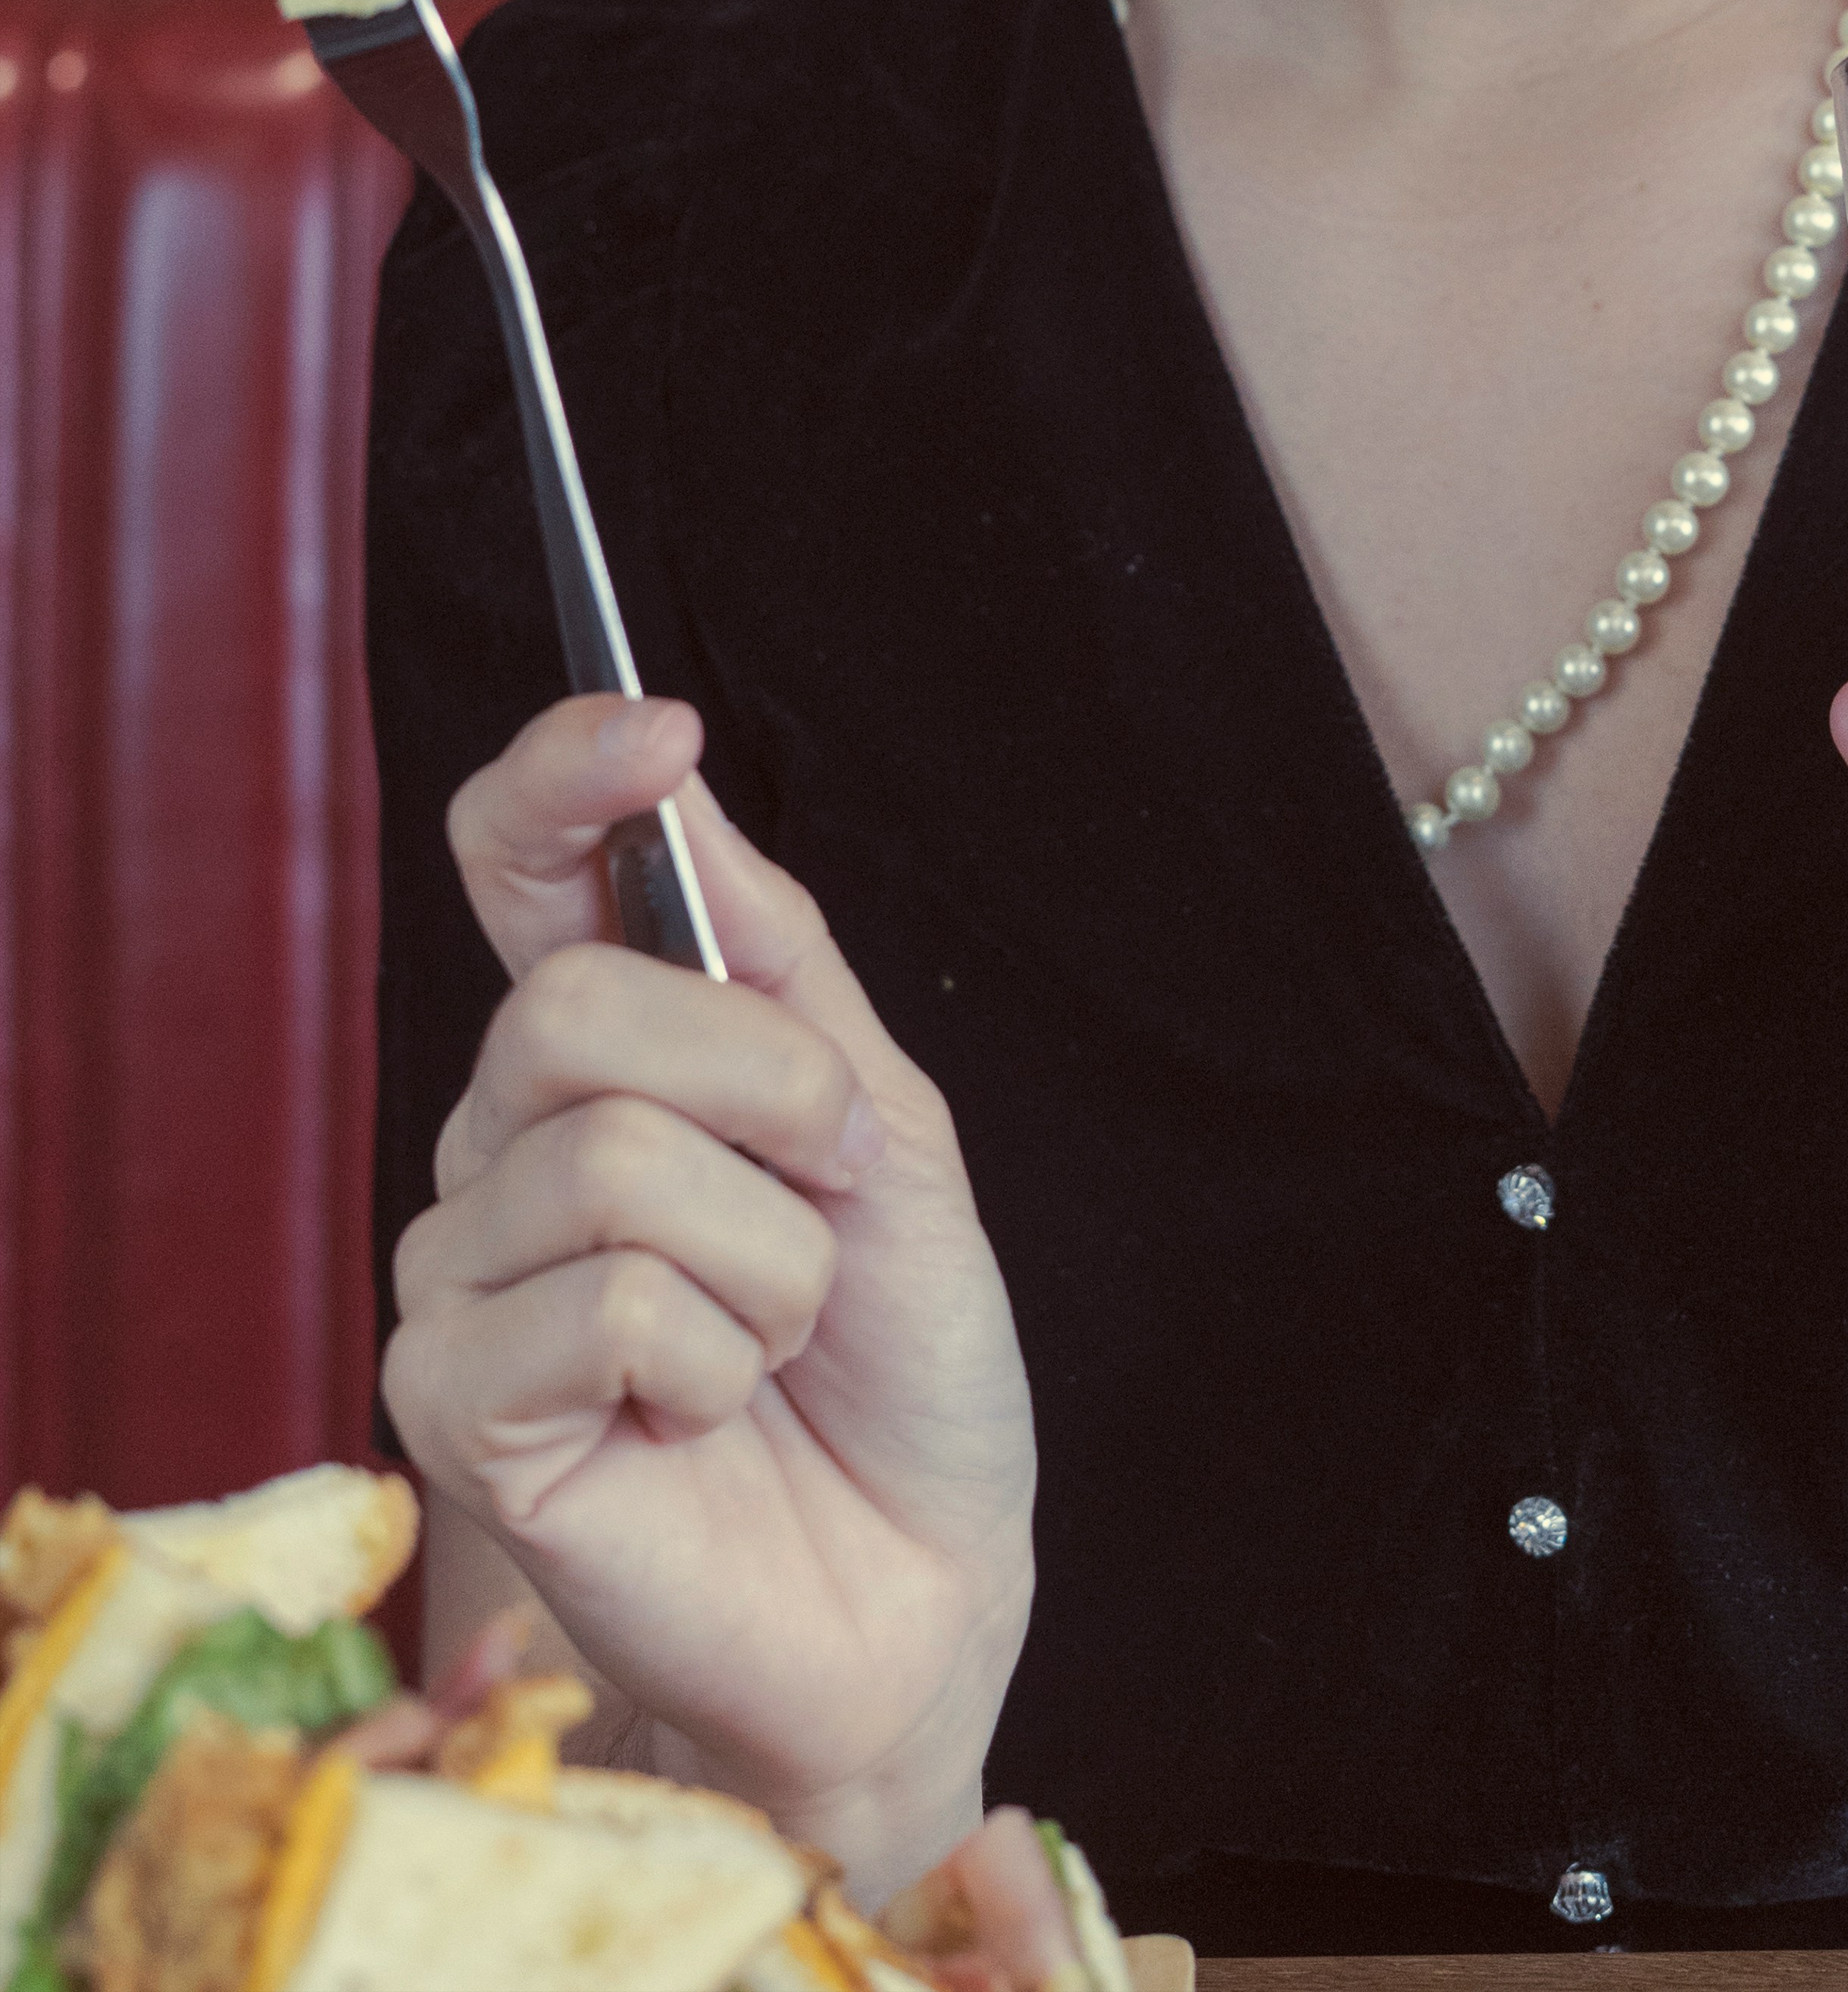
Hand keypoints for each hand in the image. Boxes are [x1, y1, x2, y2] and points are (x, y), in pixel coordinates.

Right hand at [382, 697, 1034, 1881]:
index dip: (561, 777)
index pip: (518, 864)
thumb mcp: (886, 1128)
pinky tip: (709, 1418)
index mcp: (604, 1056)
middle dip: (765, 1090)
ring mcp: (462, 1279)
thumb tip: (677, 784)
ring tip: (775, 1339)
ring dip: (769, 1257)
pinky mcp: (457, 1412)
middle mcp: (503, 1146)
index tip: (653, 731)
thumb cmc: (901, 1365)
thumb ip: (777, 960)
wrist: (922, 1584)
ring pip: (610, 1162)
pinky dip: (718, 1358)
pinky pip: (607, 1306)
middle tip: (827, 1193)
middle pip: (571, 1006)